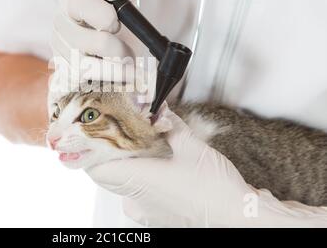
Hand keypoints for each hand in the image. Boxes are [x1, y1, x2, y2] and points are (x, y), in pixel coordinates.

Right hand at [51, 0, 150, 83]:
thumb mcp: (128, 10)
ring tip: (128, 55)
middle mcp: (62, 17)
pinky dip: (116, 71)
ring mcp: (60, 43)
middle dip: (106, 16)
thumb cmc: (123, 38)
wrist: (122, 73)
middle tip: (120, 28)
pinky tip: (126, 71)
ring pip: (89, 40)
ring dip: (118, 49)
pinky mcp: (65, 68)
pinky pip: (92, 68)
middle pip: (76, 3)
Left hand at [86, 110, 326, 226]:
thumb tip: (160, 111)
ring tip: (138, 149)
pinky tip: (156, 170)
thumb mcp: (192, 148)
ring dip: (125, 168)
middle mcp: (136, 200)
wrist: (239, 219)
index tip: (94, 136)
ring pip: (121, 187)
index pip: (96, 168)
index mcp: (138, 180)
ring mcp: (146, 212)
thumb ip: (171, 127)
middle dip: (109, 155)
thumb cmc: (216, 189)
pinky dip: (138, 182)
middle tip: (117, 136)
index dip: (91, 151)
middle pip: (107, 176)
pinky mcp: (158, 218)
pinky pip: (137, 199)